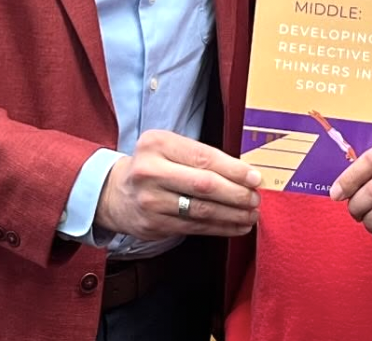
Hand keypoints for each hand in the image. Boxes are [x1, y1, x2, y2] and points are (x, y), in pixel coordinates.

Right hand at [95, 129, 260, 239]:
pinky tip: (236, 225)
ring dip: (232, 214)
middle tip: (256, 198)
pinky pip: (194, 228)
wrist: (116, 193)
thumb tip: (244, 172)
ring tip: (251, 213)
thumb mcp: (169, 148)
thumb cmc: (153, 165)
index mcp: (157, 144)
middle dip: (236, 194)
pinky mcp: (153, 226)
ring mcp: (150, 201)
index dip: (233, 169)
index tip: (255, 177)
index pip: (203, 158)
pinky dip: (220, 227)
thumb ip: (200, 156)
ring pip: (201, 210)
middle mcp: (150, 172)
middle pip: (203, 186)